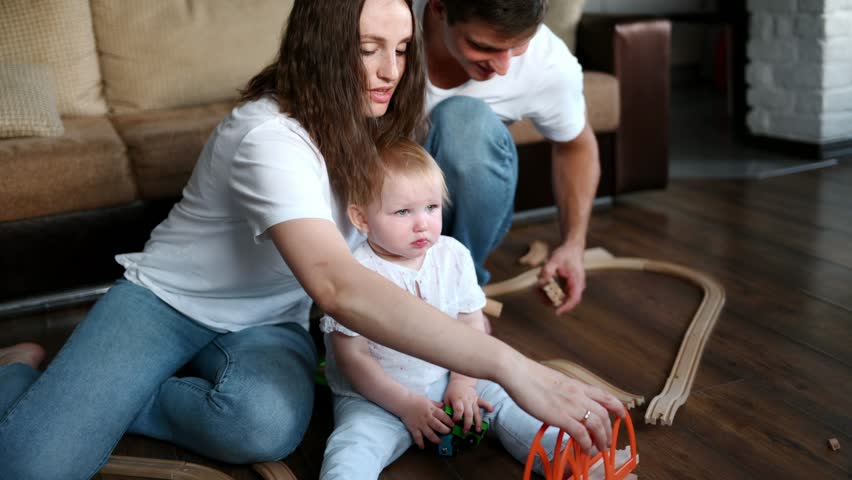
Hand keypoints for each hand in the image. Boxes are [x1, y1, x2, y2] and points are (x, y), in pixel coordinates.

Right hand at [398, 393, 453, 448]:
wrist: (403, 401)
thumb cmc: (414, 399)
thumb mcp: (427, 400)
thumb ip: (436, 404)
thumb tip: (443, 405)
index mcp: (431, 410)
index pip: (443, 416)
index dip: (449, 421)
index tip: (453, 425)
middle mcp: (427, 417)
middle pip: (439, 426)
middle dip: (445, 431)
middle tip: (448, 433)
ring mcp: (420, 424)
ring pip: (430, 434)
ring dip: (436, 439)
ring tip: (439, 442)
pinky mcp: (413, 428)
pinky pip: (417, 437)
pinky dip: (420, 443)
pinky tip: (422, 447)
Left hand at [443, 379, 493, 433]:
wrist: (461, 381)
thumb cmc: (452, 391)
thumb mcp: (446, 398)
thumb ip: (447, 408)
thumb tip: (446, 419)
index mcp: (457, 400)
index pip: (458, 410)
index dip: (456, 417)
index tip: (454, 423)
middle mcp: (466, 401)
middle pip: (468, 413)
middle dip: (467, 424)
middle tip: (465, 432)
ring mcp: (473, 400)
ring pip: (476, 412)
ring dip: (477, 422)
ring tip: (478, 430)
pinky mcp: (477, 399)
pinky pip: (483, 402)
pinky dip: (488, 406)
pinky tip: (491, 410)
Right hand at [498, 355, 624, 454]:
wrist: (518, 373)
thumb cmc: (530, 376)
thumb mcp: (555, 381)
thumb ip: (564, 391)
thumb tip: (564, 400)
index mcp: (577, 385)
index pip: (605, 395)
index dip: (616, 407)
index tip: (621, 415)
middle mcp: (578, 395)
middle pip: (604, 414)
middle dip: (608, 431)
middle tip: (607, 441)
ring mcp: (571, 406)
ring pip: (597, 425)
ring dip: (601, 440)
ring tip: (599, 449)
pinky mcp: (560, 416)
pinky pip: (581, 434)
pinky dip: (587, 444)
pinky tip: (586, 449)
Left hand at [539, 241, 585, 313]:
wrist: (572, 247)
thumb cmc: (565, 253)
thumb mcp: (554, 260)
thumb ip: (547, 271)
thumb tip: (540, 283)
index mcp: (577, 281)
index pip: (574, 298)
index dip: (566, 307)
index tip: (557, 312)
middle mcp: (577, 286)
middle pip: (567, 301)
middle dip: (553, 302)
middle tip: (540, 298)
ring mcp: (573, 287)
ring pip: (562, 298)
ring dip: (550, 297)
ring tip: (537, 291)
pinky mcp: (568, 285)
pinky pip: (560, 293)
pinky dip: (550, 292)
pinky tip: (540, 287)